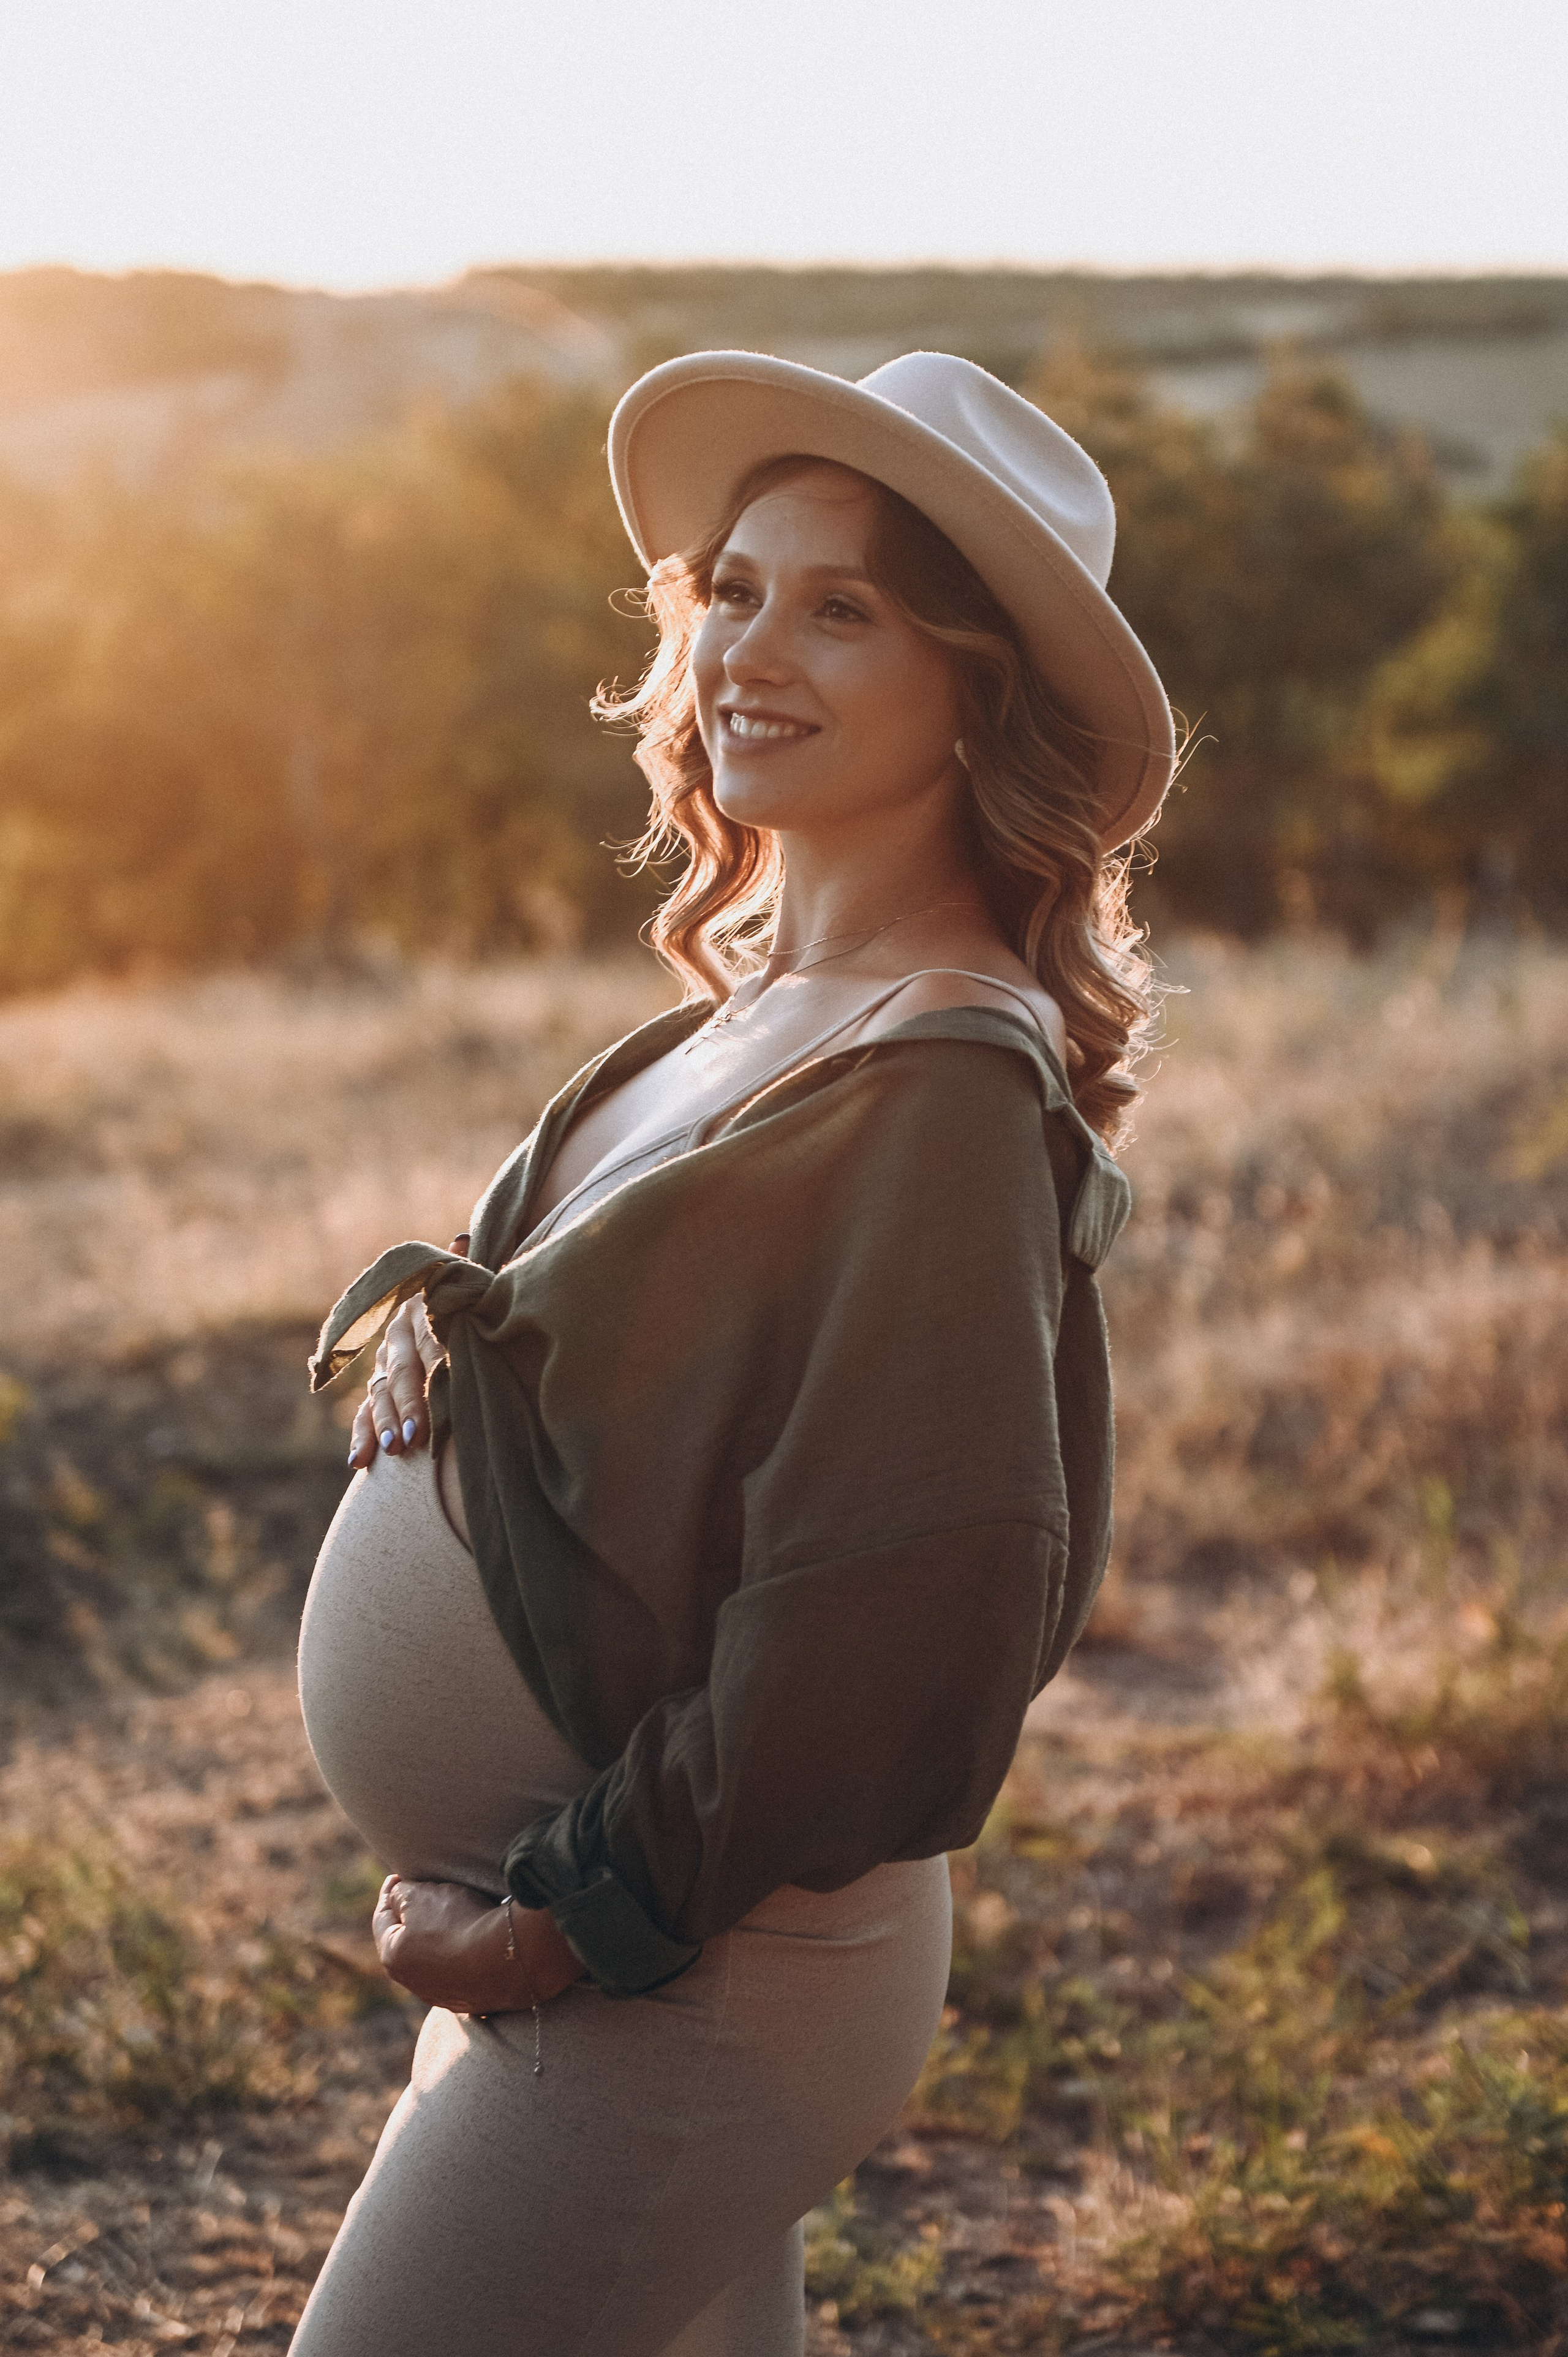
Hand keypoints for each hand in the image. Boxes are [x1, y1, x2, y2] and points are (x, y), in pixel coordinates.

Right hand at [348, 1233, 468, 1467]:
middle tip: (412, 1436)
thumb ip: (468, 1269)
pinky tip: (359, 1461)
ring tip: (389, 1450)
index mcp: (422, 1309)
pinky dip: (360, 1435)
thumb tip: (463, 1238)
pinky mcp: (379, 1387)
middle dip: (407, 1404)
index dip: (432, 1364)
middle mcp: (399, 1336)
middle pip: (403, 1372)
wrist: (451, 1304)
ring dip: (382, 1423)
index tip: (440, 1388)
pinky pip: (364, 1411)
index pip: (428, 1340)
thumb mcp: (473, 1283)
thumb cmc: (474, 1301)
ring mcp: (386, 1364)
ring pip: (380, 1394)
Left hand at [372, 1875, 584, 2013]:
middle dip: (415, 1915)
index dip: (389, 1892)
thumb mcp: (421, 1895)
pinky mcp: (473, 1999)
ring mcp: (444, 1994)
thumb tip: (396, 1895)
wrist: (508, 1957)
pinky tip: (477, 1939)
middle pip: (408, 1940)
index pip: (383, 1918)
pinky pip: (462, 1970)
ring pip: (435, 1958)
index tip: (398, 1877)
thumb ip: (400, 1893)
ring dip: (441, 1936)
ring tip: (458, 1913)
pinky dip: (464, 1953)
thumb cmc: (459, 1922)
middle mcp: (414, 1983)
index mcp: (393, 1956)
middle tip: (427, 1893)